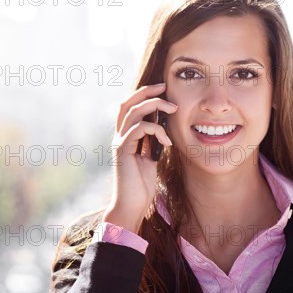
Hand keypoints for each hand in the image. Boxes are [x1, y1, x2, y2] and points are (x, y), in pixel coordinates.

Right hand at [103, 83, 176, 232]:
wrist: (131, 206)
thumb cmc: (141, 186)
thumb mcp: (150, 159)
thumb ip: (151, 143)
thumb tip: (163, 130)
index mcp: (124, 137)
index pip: (129, 107)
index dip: (143, 94)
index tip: (163, 89)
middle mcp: (119, 137)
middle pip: (126, 103)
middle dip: (146, 91)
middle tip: (165, 86)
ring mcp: (119, 143)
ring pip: (133, 112)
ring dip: (155, 105)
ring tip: (173, 108)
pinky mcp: (123, 151)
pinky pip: (139, 129)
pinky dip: (157, 130)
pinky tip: (167, 141)